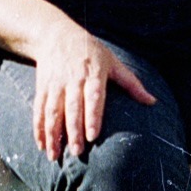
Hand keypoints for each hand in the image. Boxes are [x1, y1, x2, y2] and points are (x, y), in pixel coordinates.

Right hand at [33, 20, 154, 159]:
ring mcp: (55, 84)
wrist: (55, 34)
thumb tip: (152, 102)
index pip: (93, 97)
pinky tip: (40, 144)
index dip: (92, 116)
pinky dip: (38, 128)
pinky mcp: (42, 87)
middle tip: (77, 152)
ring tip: (54, 156)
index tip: (92, 135)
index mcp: (93, 73)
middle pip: (72, 108)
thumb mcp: (112, 62)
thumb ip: (131, 83)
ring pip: (52, 111)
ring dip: (52, 134)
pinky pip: (39, 109)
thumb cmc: (90, 50)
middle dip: (73, 131)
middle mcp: (72, 79)